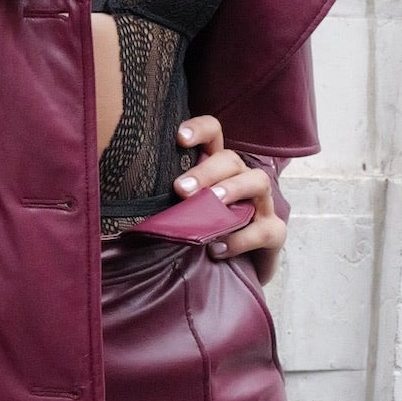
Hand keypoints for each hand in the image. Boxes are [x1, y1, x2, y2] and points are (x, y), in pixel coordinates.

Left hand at [174, 115, 286, 282]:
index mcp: (217, 169)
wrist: (235, 271)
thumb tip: (128, 204)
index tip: (179, 138)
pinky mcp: (273, 232)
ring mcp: (261, 204)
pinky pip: (264, 230)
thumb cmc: (202, 235)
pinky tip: (217, 250)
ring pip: (258, 182)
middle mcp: (241, 179)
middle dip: (207, 170)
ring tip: (212, 203)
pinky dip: (240, 239)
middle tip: (181, 189)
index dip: (199, 129)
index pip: (214, 134)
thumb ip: (167, 203)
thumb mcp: (182, 214)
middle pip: (231, 159)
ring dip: (233, 189)